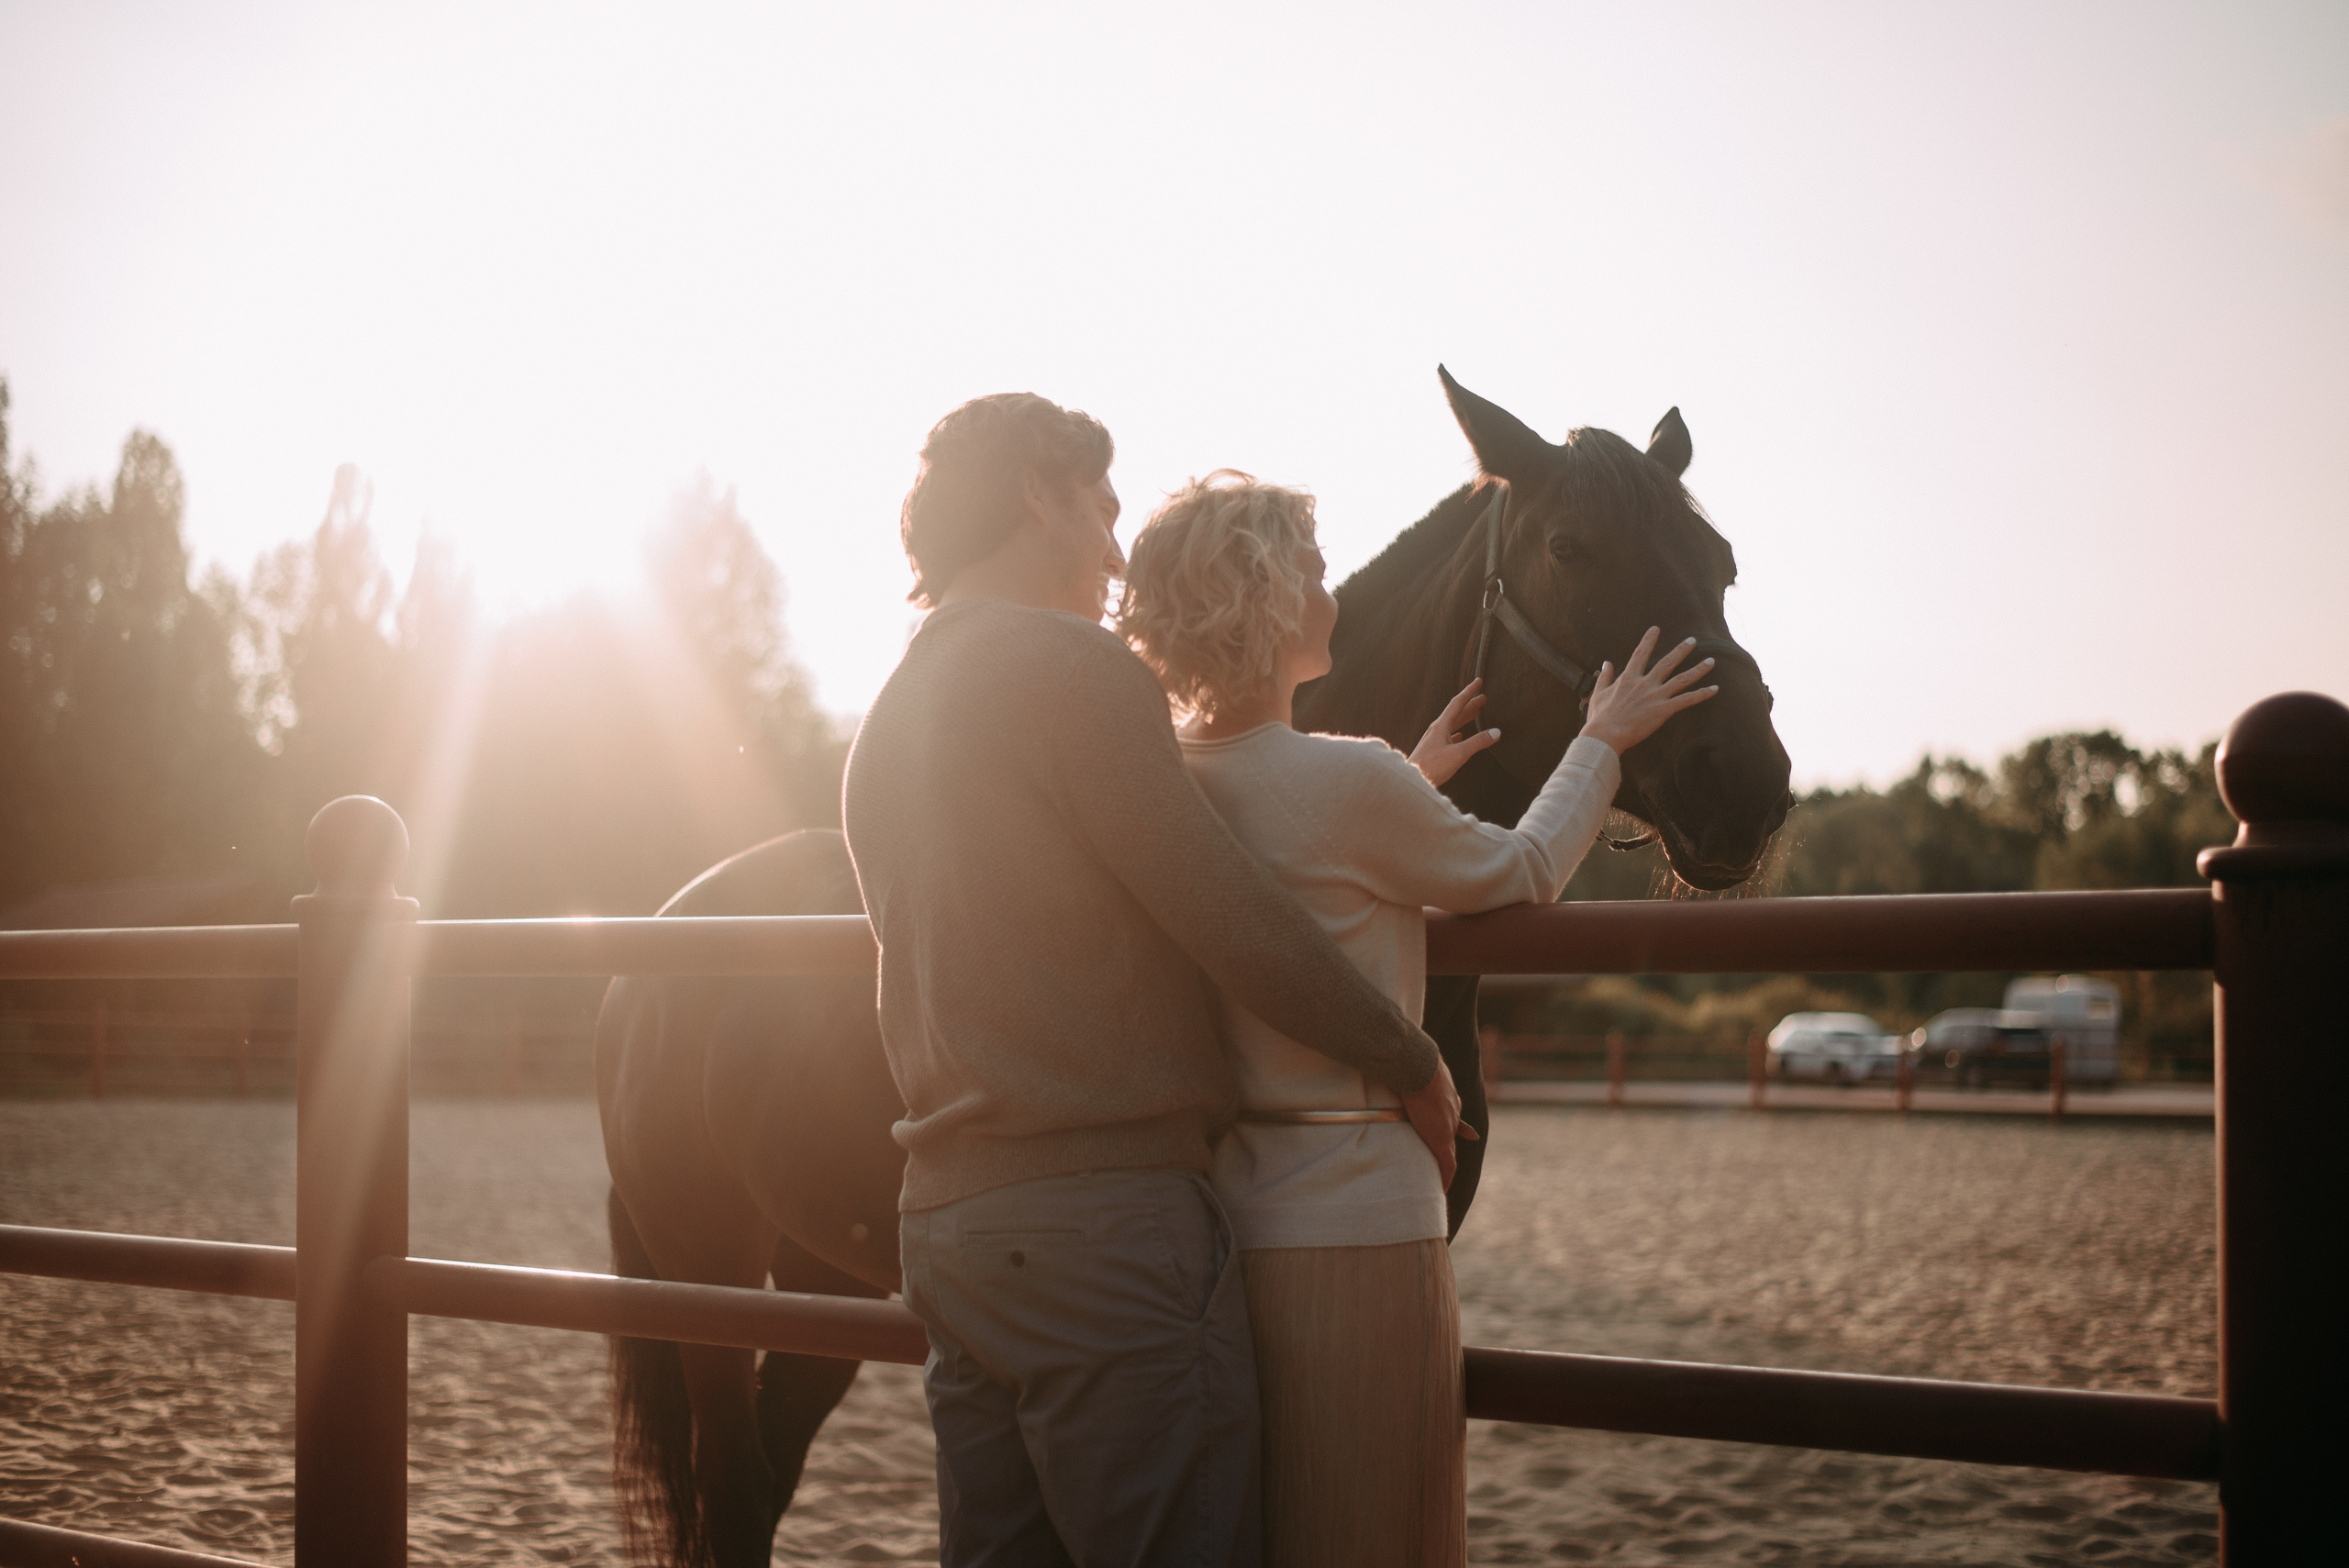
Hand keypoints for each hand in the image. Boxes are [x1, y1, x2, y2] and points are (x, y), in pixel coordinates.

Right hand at [1401, 1057, 1477, 1190]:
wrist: (1419, 1067)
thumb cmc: (1410, 1062)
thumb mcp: (1412, 1066)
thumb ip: (1405, 1067)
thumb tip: (1388, 1058)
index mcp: (1447, 1095)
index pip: (1456, 1115)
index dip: (1462, 1127)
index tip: (1471, 1134)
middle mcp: (1452, 1111)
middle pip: (1453, 1136)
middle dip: (1453, 1147)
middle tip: (1451, 1164)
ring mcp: (1448, 1126)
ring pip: (1450, 1151)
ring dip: (1447, 1165)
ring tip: (1444, 1179)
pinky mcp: (1441, 1140)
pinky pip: (1447, 1164)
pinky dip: (1446, 1177)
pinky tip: (1444, 1190)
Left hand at [1408, 679, 1502, 787]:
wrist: (1411, 780)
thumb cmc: (1432, 767)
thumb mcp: (1459, 754)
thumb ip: (1478, 742)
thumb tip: (1496, 732)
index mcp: (1441, 725)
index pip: (1458, 703)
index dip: (1469, 691)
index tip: (1479, 682)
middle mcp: (1436, 729)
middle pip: (1456, 712)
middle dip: (1470, 704)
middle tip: (1483, 698)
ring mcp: (1433, 740)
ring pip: (1452, 724)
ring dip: (1465, 717)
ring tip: (1476, 714)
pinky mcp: (1432, 751)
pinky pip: (1447, 736)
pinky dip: (1457, 732)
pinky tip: (1460, 735)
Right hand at [1578, 628, 1718, 754]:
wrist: (1605, 735)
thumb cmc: (1600, 718)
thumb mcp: (1598, 694)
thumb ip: (1605, 676)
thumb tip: (1606, 663)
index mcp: (1628, 678)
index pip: (1640, 654)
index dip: (1649, 640)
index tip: (1656, 629)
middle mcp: (1645, 683)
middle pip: (1667, 662)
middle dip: (1681, 650)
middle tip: (1692, 640)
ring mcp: (1656, 696)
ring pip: (1682, 679)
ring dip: (1698, 669)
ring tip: (1711, 661)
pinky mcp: (1664, 709)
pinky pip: (1687, 700)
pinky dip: (1702, 694)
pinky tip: (1714, 689)